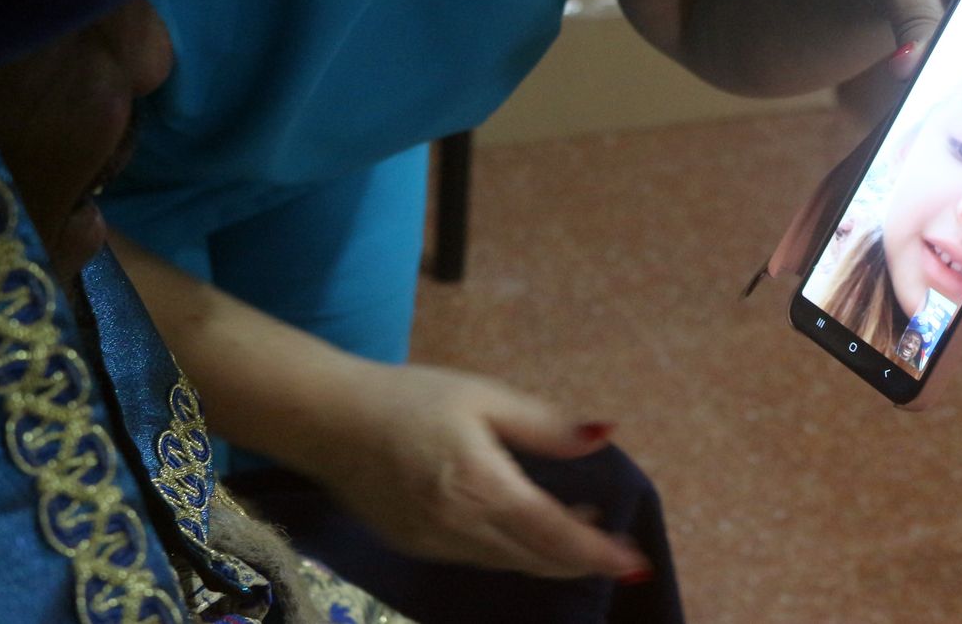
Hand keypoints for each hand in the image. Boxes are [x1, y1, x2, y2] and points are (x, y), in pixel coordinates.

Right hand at [298, 362, 650, 579]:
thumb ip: (545, 424)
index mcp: (483, 487)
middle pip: (537, 561)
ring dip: (547, 555)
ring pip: (508, 564)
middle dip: (581, 560)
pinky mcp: (416, 547)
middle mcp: (461, 528)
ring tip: (574, 527)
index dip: (599, 553)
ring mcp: (436, 545)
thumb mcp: (482, 396)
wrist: (327, 420)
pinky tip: (519, 525)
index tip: (634, 563)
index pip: (556, 535)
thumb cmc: (408, 398)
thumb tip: (603, 436)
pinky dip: (510, 550)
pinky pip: (477, 558)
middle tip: (611, 546)